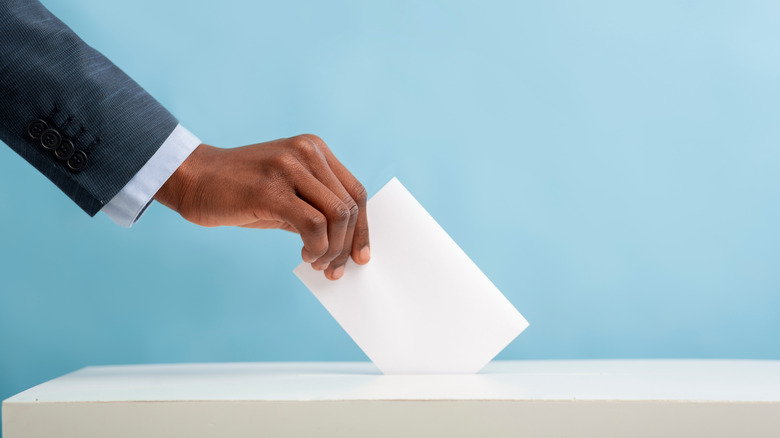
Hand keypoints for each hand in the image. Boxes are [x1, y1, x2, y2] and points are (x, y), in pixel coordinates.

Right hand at [154, 134, 369, 279]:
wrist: (191, 178)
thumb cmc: (239, 190)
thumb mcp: (286, 192)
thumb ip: (315, 207)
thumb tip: (344, 245)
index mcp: (314, 149)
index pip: (355, 191)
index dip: (362, 228)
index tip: (359, 256)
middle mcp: (307, 152)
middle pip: (350, 206)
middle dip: (347, 245)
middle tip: (333, 269)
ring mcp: (290, 167)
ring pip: (337, 215)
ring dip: (333, 249)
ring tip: (317, 263)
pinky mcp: (273, 189)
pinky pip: (314, 224)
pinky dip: (317, 247)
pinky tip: (305, 255)